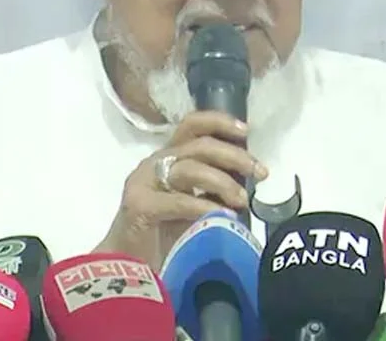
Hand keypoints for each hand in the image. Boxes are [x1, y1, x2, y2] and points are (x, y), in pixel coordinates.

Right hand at [96, 110, 267, 268]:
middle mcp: (155, 162)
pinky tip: (223, 214)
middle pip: (199, 145)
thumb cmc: (162, 231)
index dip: (219, 122)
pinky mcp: (140, 205)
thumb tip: (248, 177)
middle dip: (233, 156)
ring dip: (222, 182)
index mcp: (168, 157)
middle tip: (259, 172)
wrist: (125, 264)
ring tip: (242, 200)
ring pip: (190, 169)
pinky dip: (204, 206)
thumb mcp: (193, 201)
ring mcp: (144, 182)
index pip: (192, 125)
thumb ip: (211, 186)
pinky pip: (178, 201)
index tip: (245, 130)